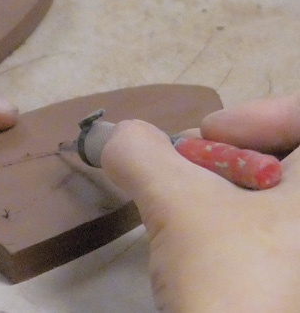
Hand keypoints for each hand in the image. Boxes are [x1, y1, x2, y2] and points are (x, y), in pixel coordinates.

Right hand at [101, 93, 299, 311]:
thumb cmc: (236, 288)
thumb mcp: (180, 208)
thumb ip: (142, 154)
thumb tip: (119, 136)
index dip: (259, 113)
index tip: (207, 138)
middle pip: (292, 161)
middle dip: (234, 157)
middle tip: (186, 172)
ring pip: (278, 203)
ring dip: (229, 195)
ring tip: (183, 214)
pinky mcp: (288, 285)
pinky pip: (274, 241)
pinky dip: (237, 233)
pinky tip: (202, 252)